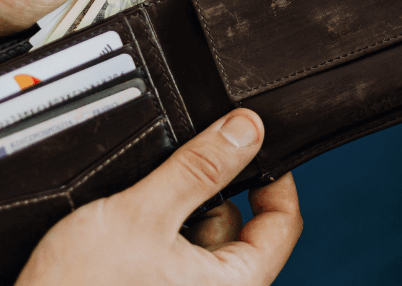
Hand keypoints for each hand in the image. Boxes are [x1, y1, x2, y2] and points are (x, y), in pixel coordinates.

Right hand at [17, 109, 302, 285]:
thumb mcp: (143, 214)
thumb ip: (198, 169)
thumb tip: (246, 131)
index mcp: (235, 285)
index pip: (283, 224)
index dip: (276, 179)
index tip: (258, 148)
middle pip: (234, 229)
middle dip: (206, 195)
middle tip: (171, 176)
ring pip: (195, 243)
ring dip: (172, 217)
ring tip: (132, 213)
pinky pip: (165, 259)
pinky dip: (150, 237)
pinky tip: (118, 231)